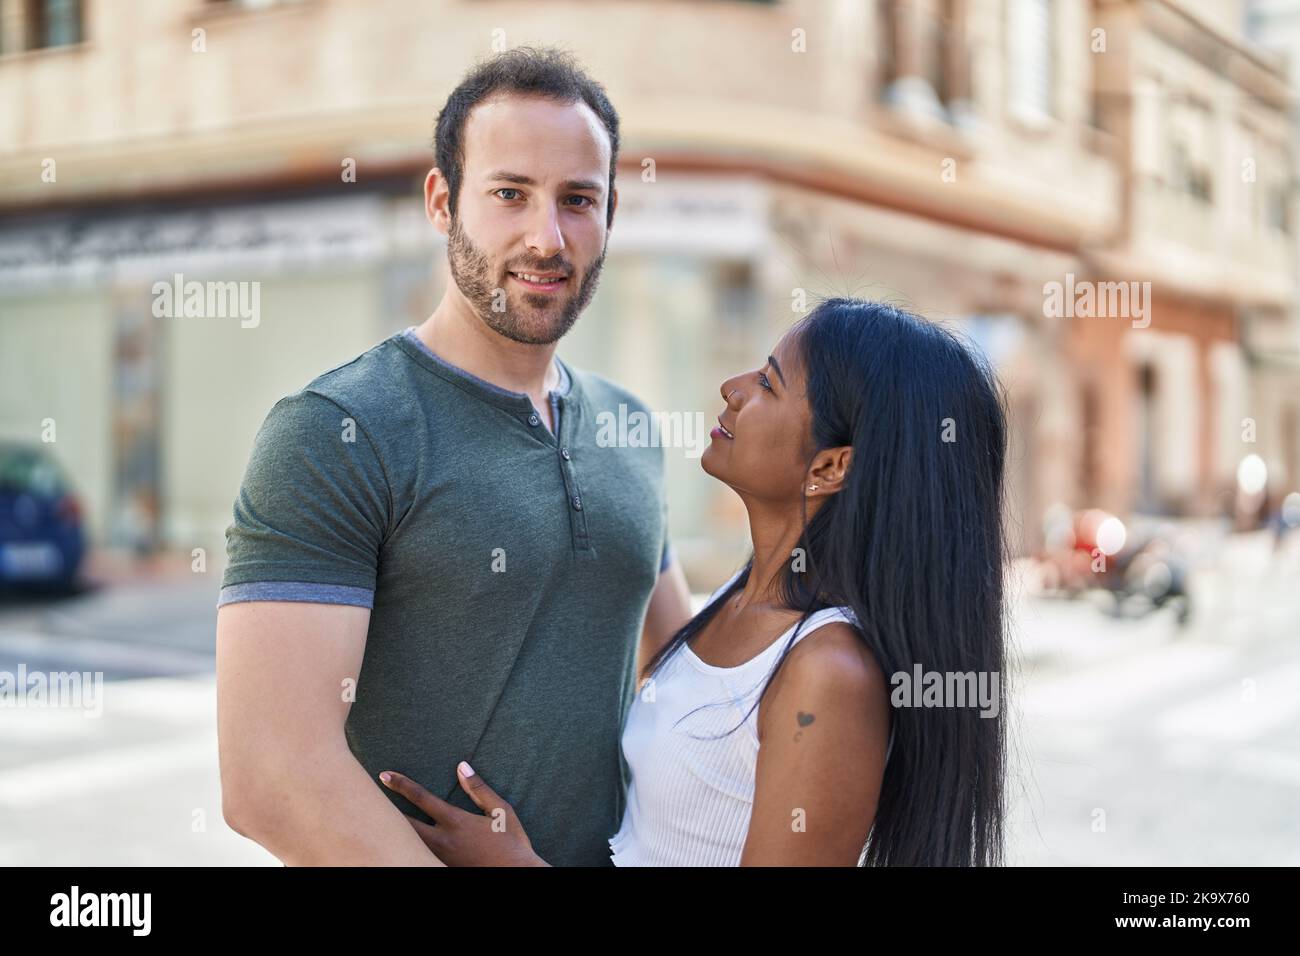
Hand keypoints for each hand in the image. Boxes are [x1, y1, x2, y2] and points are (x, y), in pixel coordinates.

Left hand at [379, 761, 547, 866]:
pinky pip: (419, 856)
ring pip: (409, 843)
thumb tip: (462, 766)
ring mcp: (439, 858)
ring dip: (395, 831)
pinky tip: (402, 846)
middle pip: (404, 824)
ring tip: (380, 822)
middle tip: (368, 800)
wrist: (518, 875)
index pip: (421, 798)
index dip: (401, 785)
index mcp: (456, 821)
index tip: (384, 775)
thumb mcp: (501, 811)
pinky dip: (408, 848)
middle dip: (385, 811)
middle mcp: (442, 841)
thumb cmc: (512, 843)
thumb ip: (479, 789)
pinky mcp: (442, 869)